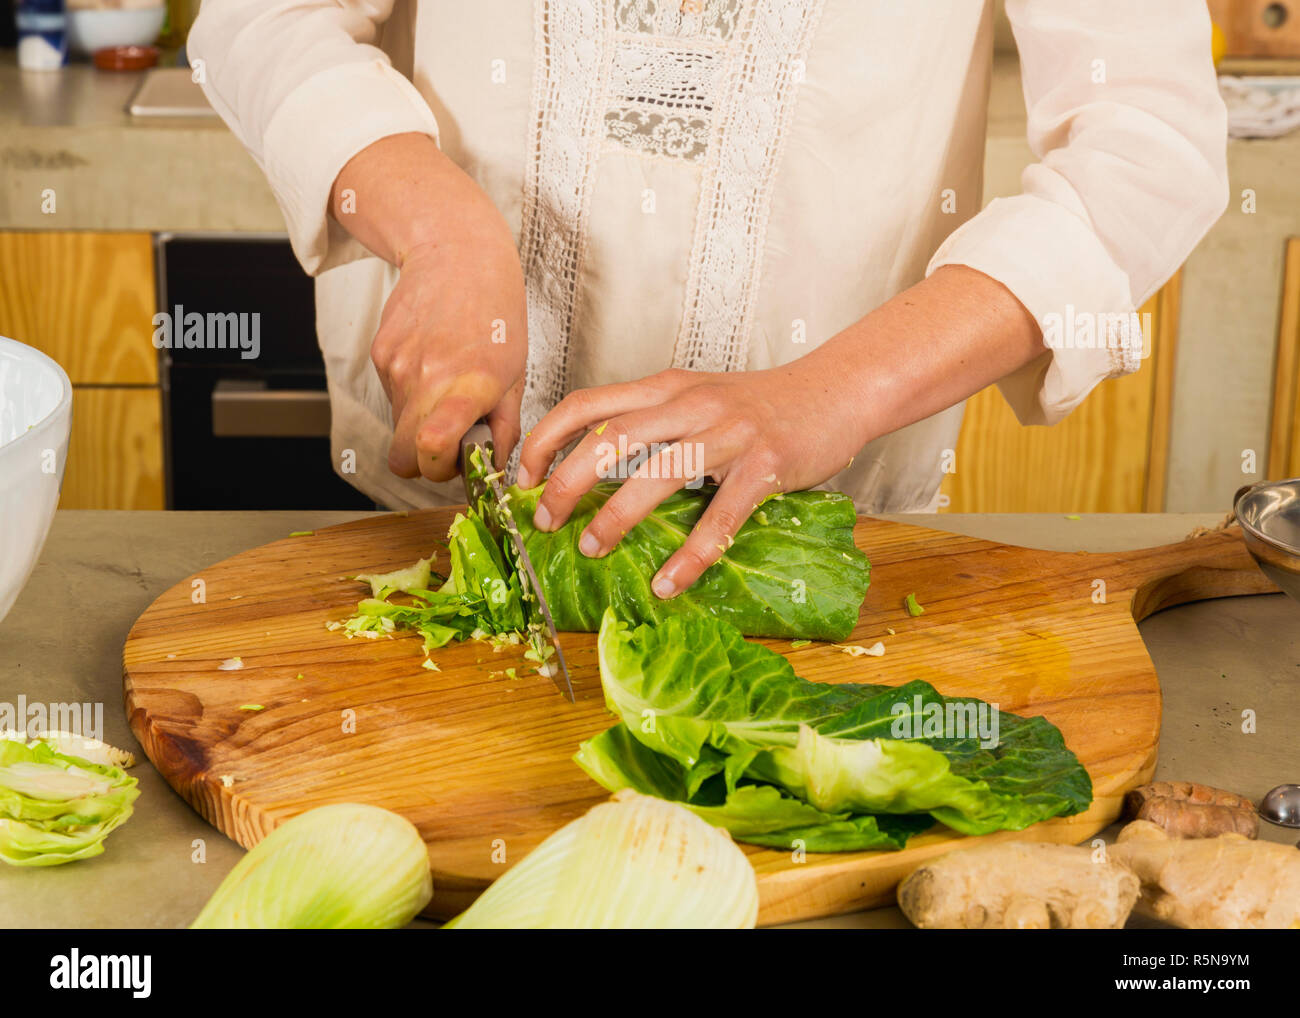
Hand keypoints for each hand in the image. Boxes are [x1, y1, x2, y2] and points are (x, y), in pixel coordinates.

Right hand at [330, 133, 527, 480]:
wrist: (456, 253)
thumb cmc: (495, 310)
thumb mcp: (517, 371)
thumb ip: (505, 426)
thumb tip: (494, 467)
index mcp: (468, 384)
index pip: (432, 449)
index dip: (439, 470)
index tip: (457, 462)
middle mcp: (427, 378)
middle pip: (402, 457)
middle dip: (423, 463)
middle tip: (449, 443)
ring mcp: (397, 366)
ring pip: (397, 428)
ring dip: (419, 425)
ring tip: (447, 391)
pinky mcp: (380, 354)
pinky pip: (391, 397)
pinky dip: (410, 396)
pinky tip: (432, 365)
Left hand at [516, 360, 869, 597]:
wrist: (837, 389)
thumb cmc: (764, 404)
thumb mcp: (699, 397)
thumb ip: (655, 421)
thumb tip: (599, 470)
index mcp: (666, 388)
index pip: (586, 404)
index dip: (545, 441)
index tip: (525, 479)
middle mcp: (689, 404)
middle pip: (608, 437)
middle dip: (566, 482)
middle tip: (546, 522)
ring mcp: (728, 433)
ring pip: (657, 473)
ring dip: (616, 516)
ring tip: (593, 550)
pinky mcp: (766, 465)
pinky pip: (721, 516)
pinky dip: (690, 555)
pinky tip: (669, 583)